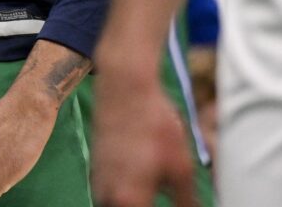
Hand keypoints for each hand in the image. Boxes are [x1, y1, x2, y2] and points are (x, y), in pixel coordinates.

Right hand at [90, 65, 197, 206]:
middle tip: (164, 199)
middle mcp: (105, 196)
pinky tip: (140, 183)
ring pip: (113, 206)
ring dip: (133, 203)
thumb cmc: (154, 125)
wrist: (125, 87)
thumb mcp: (181, 167)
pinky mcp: (94, 169)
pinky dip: (123, 196)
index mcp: (128, 201)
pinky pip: (107, 195)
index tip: (180, 205)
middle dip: (145, 206)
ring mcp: (96, 182)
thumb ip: (187, 202)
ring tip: (153, 191)